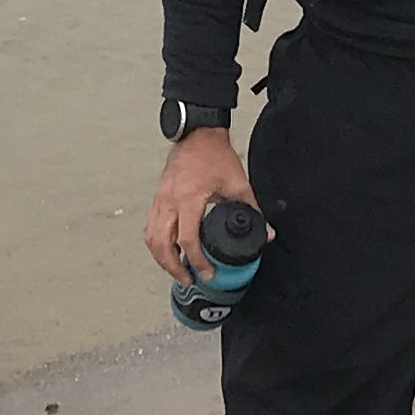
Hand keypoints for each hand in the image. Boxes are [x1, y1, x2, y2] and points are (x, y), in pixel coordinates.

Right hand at [145, 133, 268, 280]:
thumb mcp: (238, 183)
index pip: (187, 238)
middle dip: (173, 267)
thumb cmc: (213, 154)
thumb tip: (265, 232)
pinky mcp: (158, 199)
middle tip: (188, 279)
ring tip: (177, 270)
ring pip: (151, 238)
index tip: (207, 272)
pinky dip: (156, 244)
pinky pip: (150, 227)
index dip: (197, 260)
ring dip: (162, 258)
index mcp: (189, 198)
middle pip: (162, 244)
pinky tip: (168, 251)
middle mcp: (170, 201)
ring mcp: (160, 200)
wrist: (197, 135)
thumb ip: (252, 209)